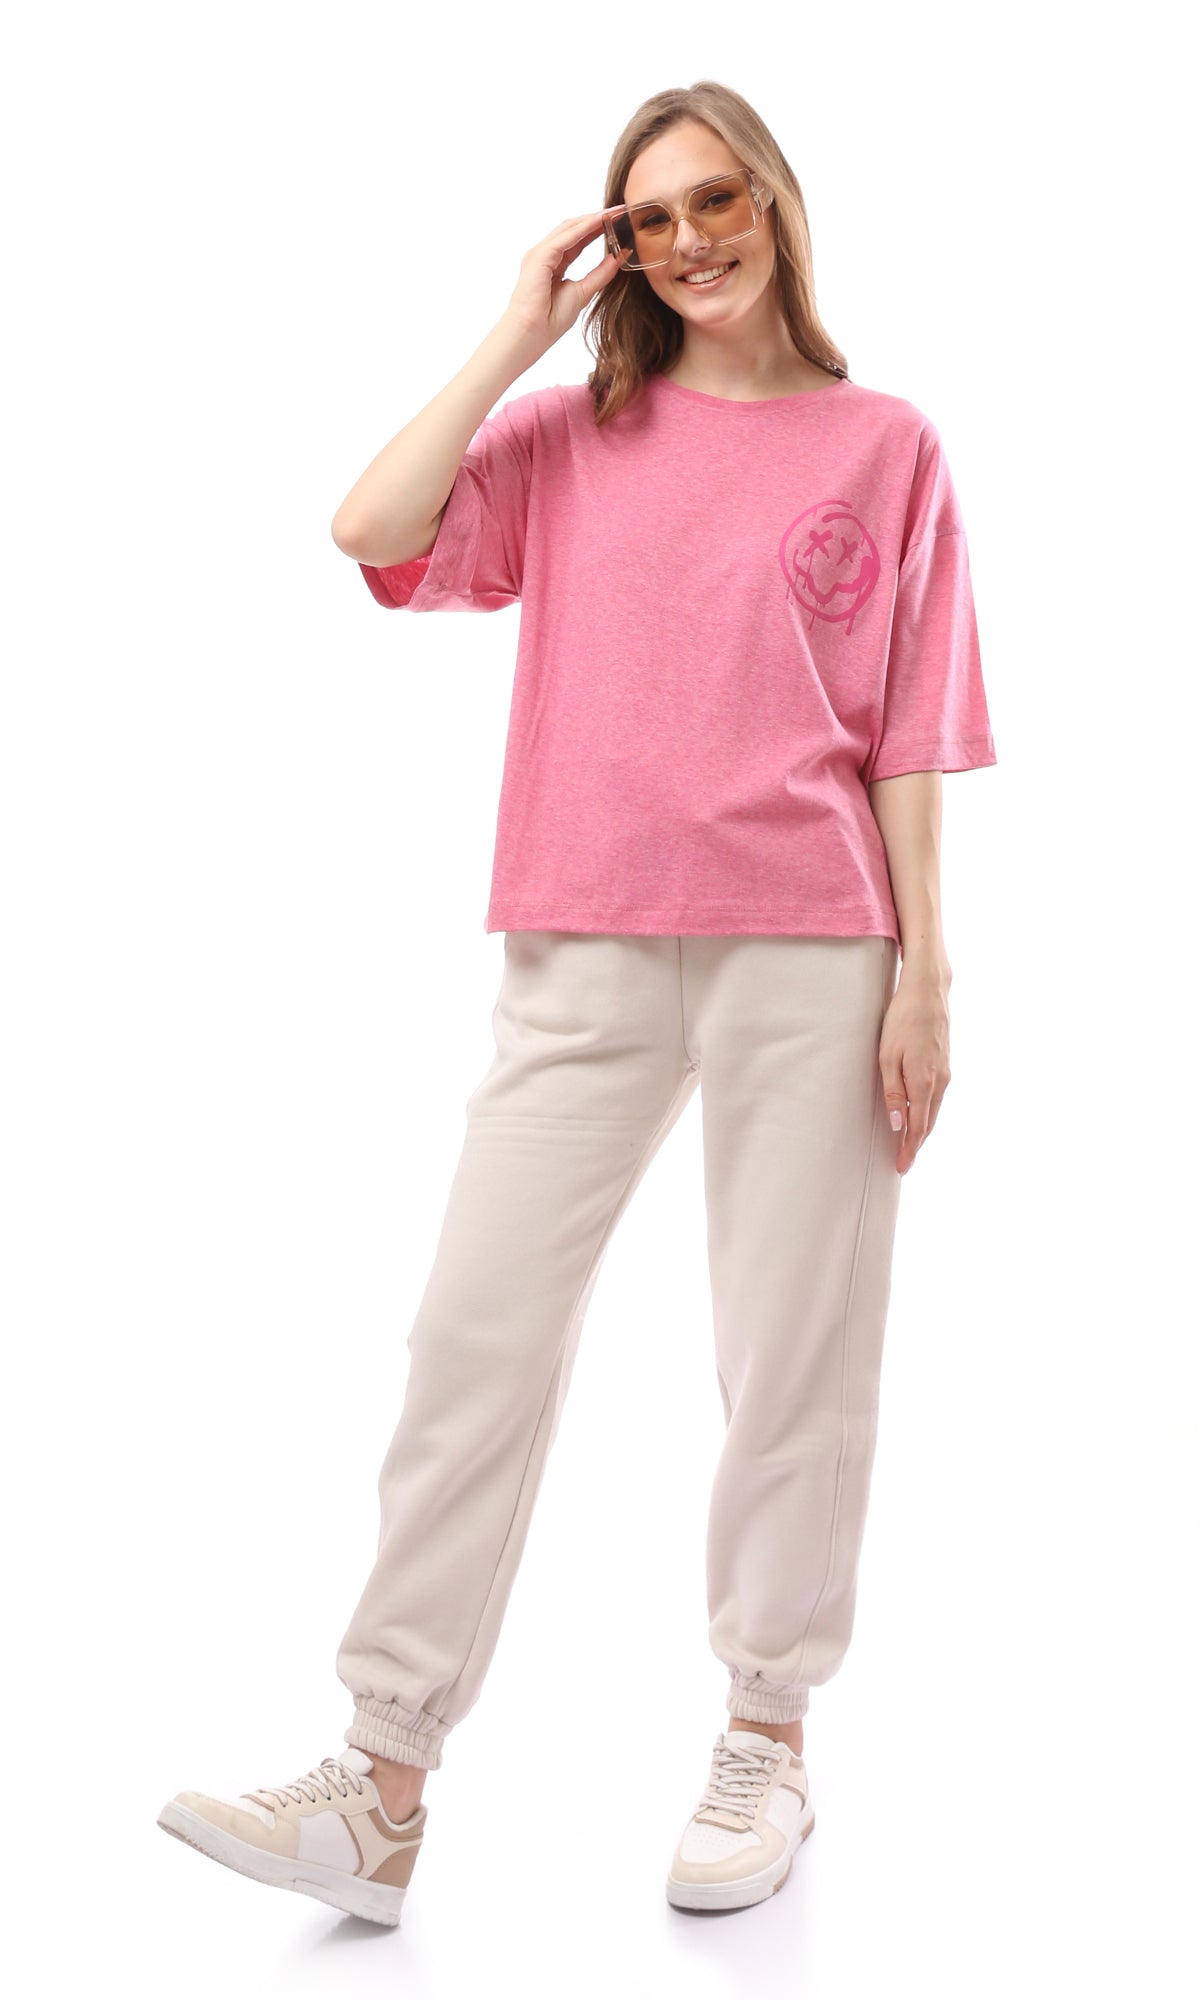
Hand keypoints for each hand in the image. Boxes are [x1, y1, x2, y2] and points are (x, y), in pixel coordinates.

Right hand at [503, 209, 633, 353]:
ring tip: (613, 212)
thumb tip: (618, 257)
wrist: (531, 334)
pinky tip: (600, 222)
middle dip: (596, 219)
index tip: (618, 222)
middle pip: (573, 229)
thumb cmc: (550, 321)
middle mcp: (544, 255)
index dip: (597, 229)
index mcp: (552, 264)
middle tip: (620, 210)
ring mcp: (539, 254)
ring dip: (592, 219)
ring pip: (569, 229)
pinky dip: (584, 228)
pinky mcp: (539, 257)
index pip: (577, 240)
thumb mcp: (583, 292)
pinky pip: (565, 238)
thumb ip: (600, 274)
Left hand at [878, 959, 950, 1174]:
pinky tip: (919, 1115)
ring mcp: (945, 1072)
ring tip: (909, 1145)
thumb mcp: (888, 1056)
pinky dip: (928, 1112)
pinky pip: (936, 1097)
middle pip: (929, 1122)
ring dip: (922, 1129)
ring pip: (934, 1110)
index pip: (917, 1126)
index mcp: (923, 1082)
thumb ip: (893, 1092)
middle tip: (903, 1163)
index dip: (909, 1149)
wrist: (928, 991)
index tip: (901, 1167)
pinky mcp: (945, 1063)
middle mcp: (939, 1081)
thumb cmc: (902, 1020)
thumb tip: (897, 1124)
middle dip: (915, 1145)